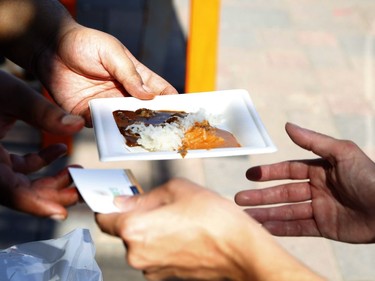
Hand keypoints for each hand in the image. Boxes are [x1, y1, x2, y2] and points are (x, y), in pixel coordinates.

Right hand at [0, 70, 83, 218]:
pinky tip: (59, 151)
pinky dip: (40, 163)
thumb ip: (43, 112)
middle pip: (19, 192)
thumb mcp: (11, 93)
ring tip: (77, 172)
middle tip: (81, 190)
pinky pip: (18, 168)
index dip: (35, 204)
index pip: (8, 191)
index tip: (62, 212)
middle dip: (52, 194)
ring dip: (50, 180)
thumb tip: (77, 125)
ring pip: (21, 183)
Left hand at [36, 25, 177, 124]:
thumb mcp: (112, 52)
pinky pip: (100, 126)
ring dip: (132, 129)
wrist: (49, 47)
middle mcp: (124, 94)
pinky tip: (114, 135)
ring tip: (140, 136)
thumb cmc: (85, 43)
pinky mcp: (87, 113)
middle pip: (145, 112)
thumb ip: (129, 73)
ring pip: (125, 123)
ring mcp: (107, 105)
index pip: (160, 91)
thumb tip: (149, 95)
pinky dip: (107, 131)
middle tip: (162, 133)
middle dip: (154, 122)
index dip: (172, 102)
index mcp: (136, 77)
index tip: (181, 113)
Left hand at [96, 178, 321, 280]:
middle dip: (135, 215)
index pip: (103, 217)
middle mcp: (137, 254)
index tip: (109, 198)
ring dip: (150, 229)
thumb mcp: (178, 189)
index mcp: (135, 229)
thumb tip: (124, 201)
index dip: (105, 205)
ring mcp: (151, 269)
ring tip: (177, 219)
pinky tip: (183, 233)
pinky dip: (161, 243)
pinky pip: (154, 254)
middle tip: (157, 204)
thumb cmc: (214, 218)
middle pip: (123, 230)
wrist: (241, 250)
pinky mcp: (165, 276)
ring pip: (140, 242)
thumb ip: (144, 197)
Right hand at [235, 123, 374, 242]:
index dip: (269, 173)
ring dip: (266, 213)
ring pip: (286, 211)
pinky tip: (264, 228)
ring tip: (246, 215)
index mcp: (320, 169)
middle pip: (282, 192)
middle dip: (261, 196)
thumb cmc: (370, 177)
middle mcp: (317, 188)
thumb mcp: (342, 153)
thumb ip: (313, 141)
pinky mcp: (324, 227)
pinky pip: (298, 228)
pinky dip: (281, 229)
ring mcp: (319, 209)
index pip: (288, 170)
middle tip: (239, 198)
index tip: (250, 175)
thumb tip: (288, 126)